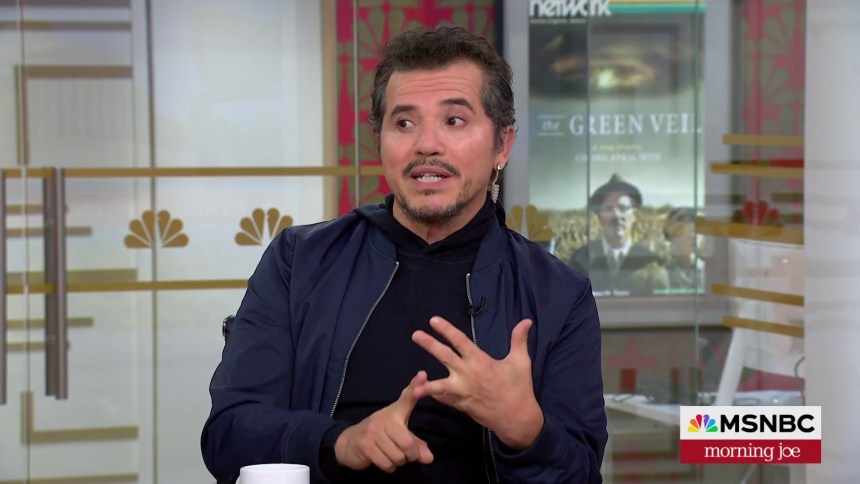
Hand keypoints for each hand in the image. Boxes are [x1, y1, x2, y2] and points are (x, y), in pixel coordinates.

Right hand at [334, 372, 433, 472]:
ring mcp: (373, 431)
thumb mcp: (399, 437)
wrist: (349, 443)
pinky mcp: (365, 445)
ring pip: (398, 456)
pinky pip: (387, 463)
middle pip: (408, 443)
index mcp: (395, 412)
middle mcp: (384, 418)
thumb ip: (416, 445)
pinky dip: (389, 467)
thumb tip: (429, 458)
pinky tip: (383, 460)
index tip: (422, 374)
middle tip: (405, 454)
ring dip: (399, 462)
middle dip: (410, 455)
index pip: (407, 398)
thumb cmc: (380, 437)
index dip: (415, 386)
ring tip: (392, 455)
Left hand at [411, 317, 543, 448]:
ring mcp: (463, 392)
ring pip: (439, 386)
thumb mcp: (521, 362)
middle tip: (415, 335)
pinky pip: (443, 399)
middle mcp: (468, 375)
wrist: (517, 419)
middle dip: (430, 345)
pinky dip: (433, 395)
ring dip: (425, 385)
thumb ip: (519, 340)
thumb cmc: (519, 388)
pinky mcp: (460, 405)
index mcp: (481, 362)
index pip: (461, 341)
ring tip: (412, 385)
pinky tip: (420, 390)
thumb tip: (527, 320)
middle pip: (445, 357)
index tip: (433, 320)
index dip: (447, 330)